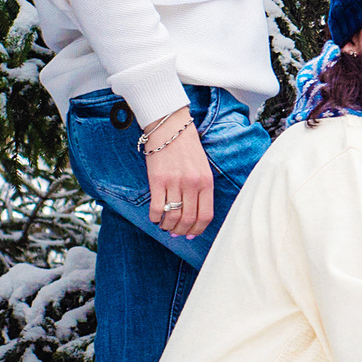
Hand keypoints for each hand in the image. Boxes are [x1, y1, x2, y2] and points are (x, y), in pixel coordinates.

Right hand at [143, 115, 215, 238]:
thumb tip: (194, 215)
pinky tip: (154, 217)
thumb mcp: (203, 167)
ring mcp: (175, 182)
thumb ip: (201, 189)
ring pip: (172, 216)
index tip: (191, 234)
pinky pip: (156, 207)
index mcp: (206, 182)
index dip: (198, 229)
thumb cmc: (187, 148)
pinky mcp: (157, 180)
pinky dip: (155, 217)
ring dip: (167, 226)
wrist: (170, 127)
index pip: (206, 215)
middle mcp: (192, 184)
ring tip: (164, 226)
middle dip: (181, 231)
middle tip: (175, 233)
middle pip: (188, 219)